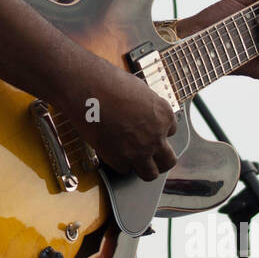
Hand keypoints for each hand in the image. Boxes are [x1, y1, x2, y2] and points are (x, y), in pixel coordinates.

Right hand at [60, 58, 178, 181]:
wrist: (88, 88)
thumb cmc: (109, 82)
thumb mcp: (139, 91)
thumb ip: (147, 108)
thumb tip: (142, 114)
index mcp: (164, 115)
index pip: (170, 132)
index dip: (156, 131)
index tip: (145, 129)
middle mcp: (156, 135)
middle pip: (168, 160)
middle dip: (159, 159)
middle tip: (149, 155)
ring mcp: (139, 150)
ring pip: (151, 174)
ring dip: (143, 168)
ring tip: (132, 160)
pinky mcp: (119, 158)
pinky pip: (124, 169)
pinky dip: (119, 163)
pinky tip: (112, 151)